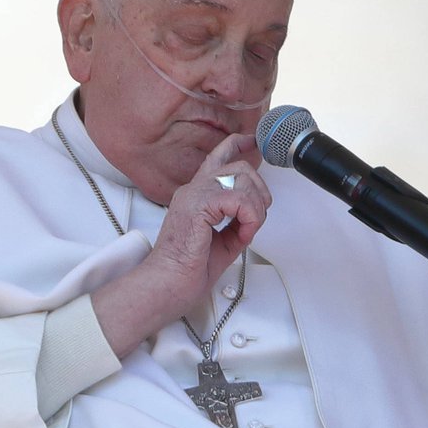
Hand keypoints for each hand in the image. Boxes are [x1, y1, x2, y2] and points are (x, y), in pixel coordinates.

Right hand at [91, 135, 270, 355]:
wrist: (169, 284)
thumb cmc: (187, 270)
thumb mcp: (223, 241)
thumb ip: (237, 223)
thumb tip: (255, 216)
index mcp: (196, 195)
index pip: (216, 158)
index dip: (236, 145)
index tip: (252, 142)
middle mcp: (193, 189)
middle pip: (239, 167)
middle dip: (259, 192)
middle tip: (256, 219)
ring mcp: (194, 194)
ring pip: (242, 179)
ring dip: (255, 208)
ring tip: (246, 231)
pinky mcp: (198, 204)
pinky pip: (240, 198)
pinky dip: (250, 217)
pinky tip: (242, 234)